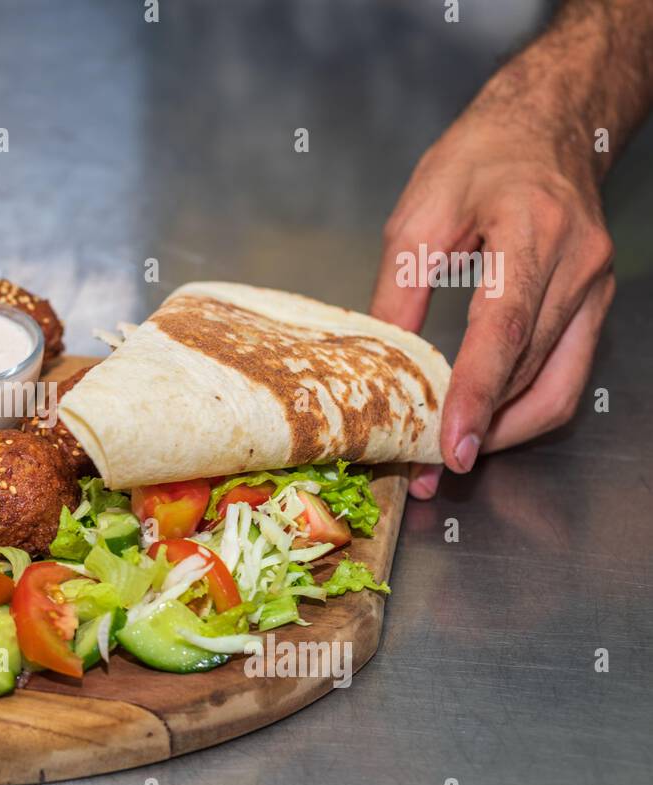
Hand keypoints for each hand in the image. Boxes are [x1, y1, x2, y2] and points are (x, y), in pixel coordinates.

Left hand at [370, 85, 614, 499]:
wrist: (547, 125)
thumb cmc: (480, 158)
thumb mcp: (419, 215)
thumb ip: (400, 290)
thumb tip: (379, 361)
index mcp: (533, 231)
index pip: (506, 329)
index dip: (476, 393)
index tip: (451, 445)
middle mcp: (578, 265)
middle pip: (532, 370)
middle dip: (482, 428)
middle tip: (429, 468)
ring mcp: (596, 288)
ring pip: (557, 385)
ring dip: (505, 429)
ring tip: (451, 454)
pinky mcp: (595, 304)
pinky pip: (566, 373)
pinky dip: (524, 406)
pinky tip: (484, 421)